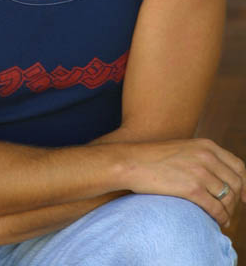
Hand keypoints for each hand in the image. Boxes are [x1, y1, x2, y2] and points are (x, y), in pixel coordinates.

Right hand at [121, 138, 245, 226]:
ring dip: (228, 211)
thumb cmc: (152, 157)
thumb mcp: (182, 148)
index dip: (245, 183)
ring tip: (222, 217)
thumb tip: (217, 175)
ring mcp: (200, 172)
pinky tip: (217, 221)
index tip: (244, 196)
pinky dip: (220, 217)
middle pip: (236, 183)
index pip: (238, 166)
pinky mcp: (192, 188)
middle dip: (236, 200)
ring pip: (228, 197)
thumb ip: (201, 157)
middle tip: (229, 209)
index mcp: (206, 145)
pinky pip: (216, 208)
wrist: (131, 162)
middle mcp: (207, 156)